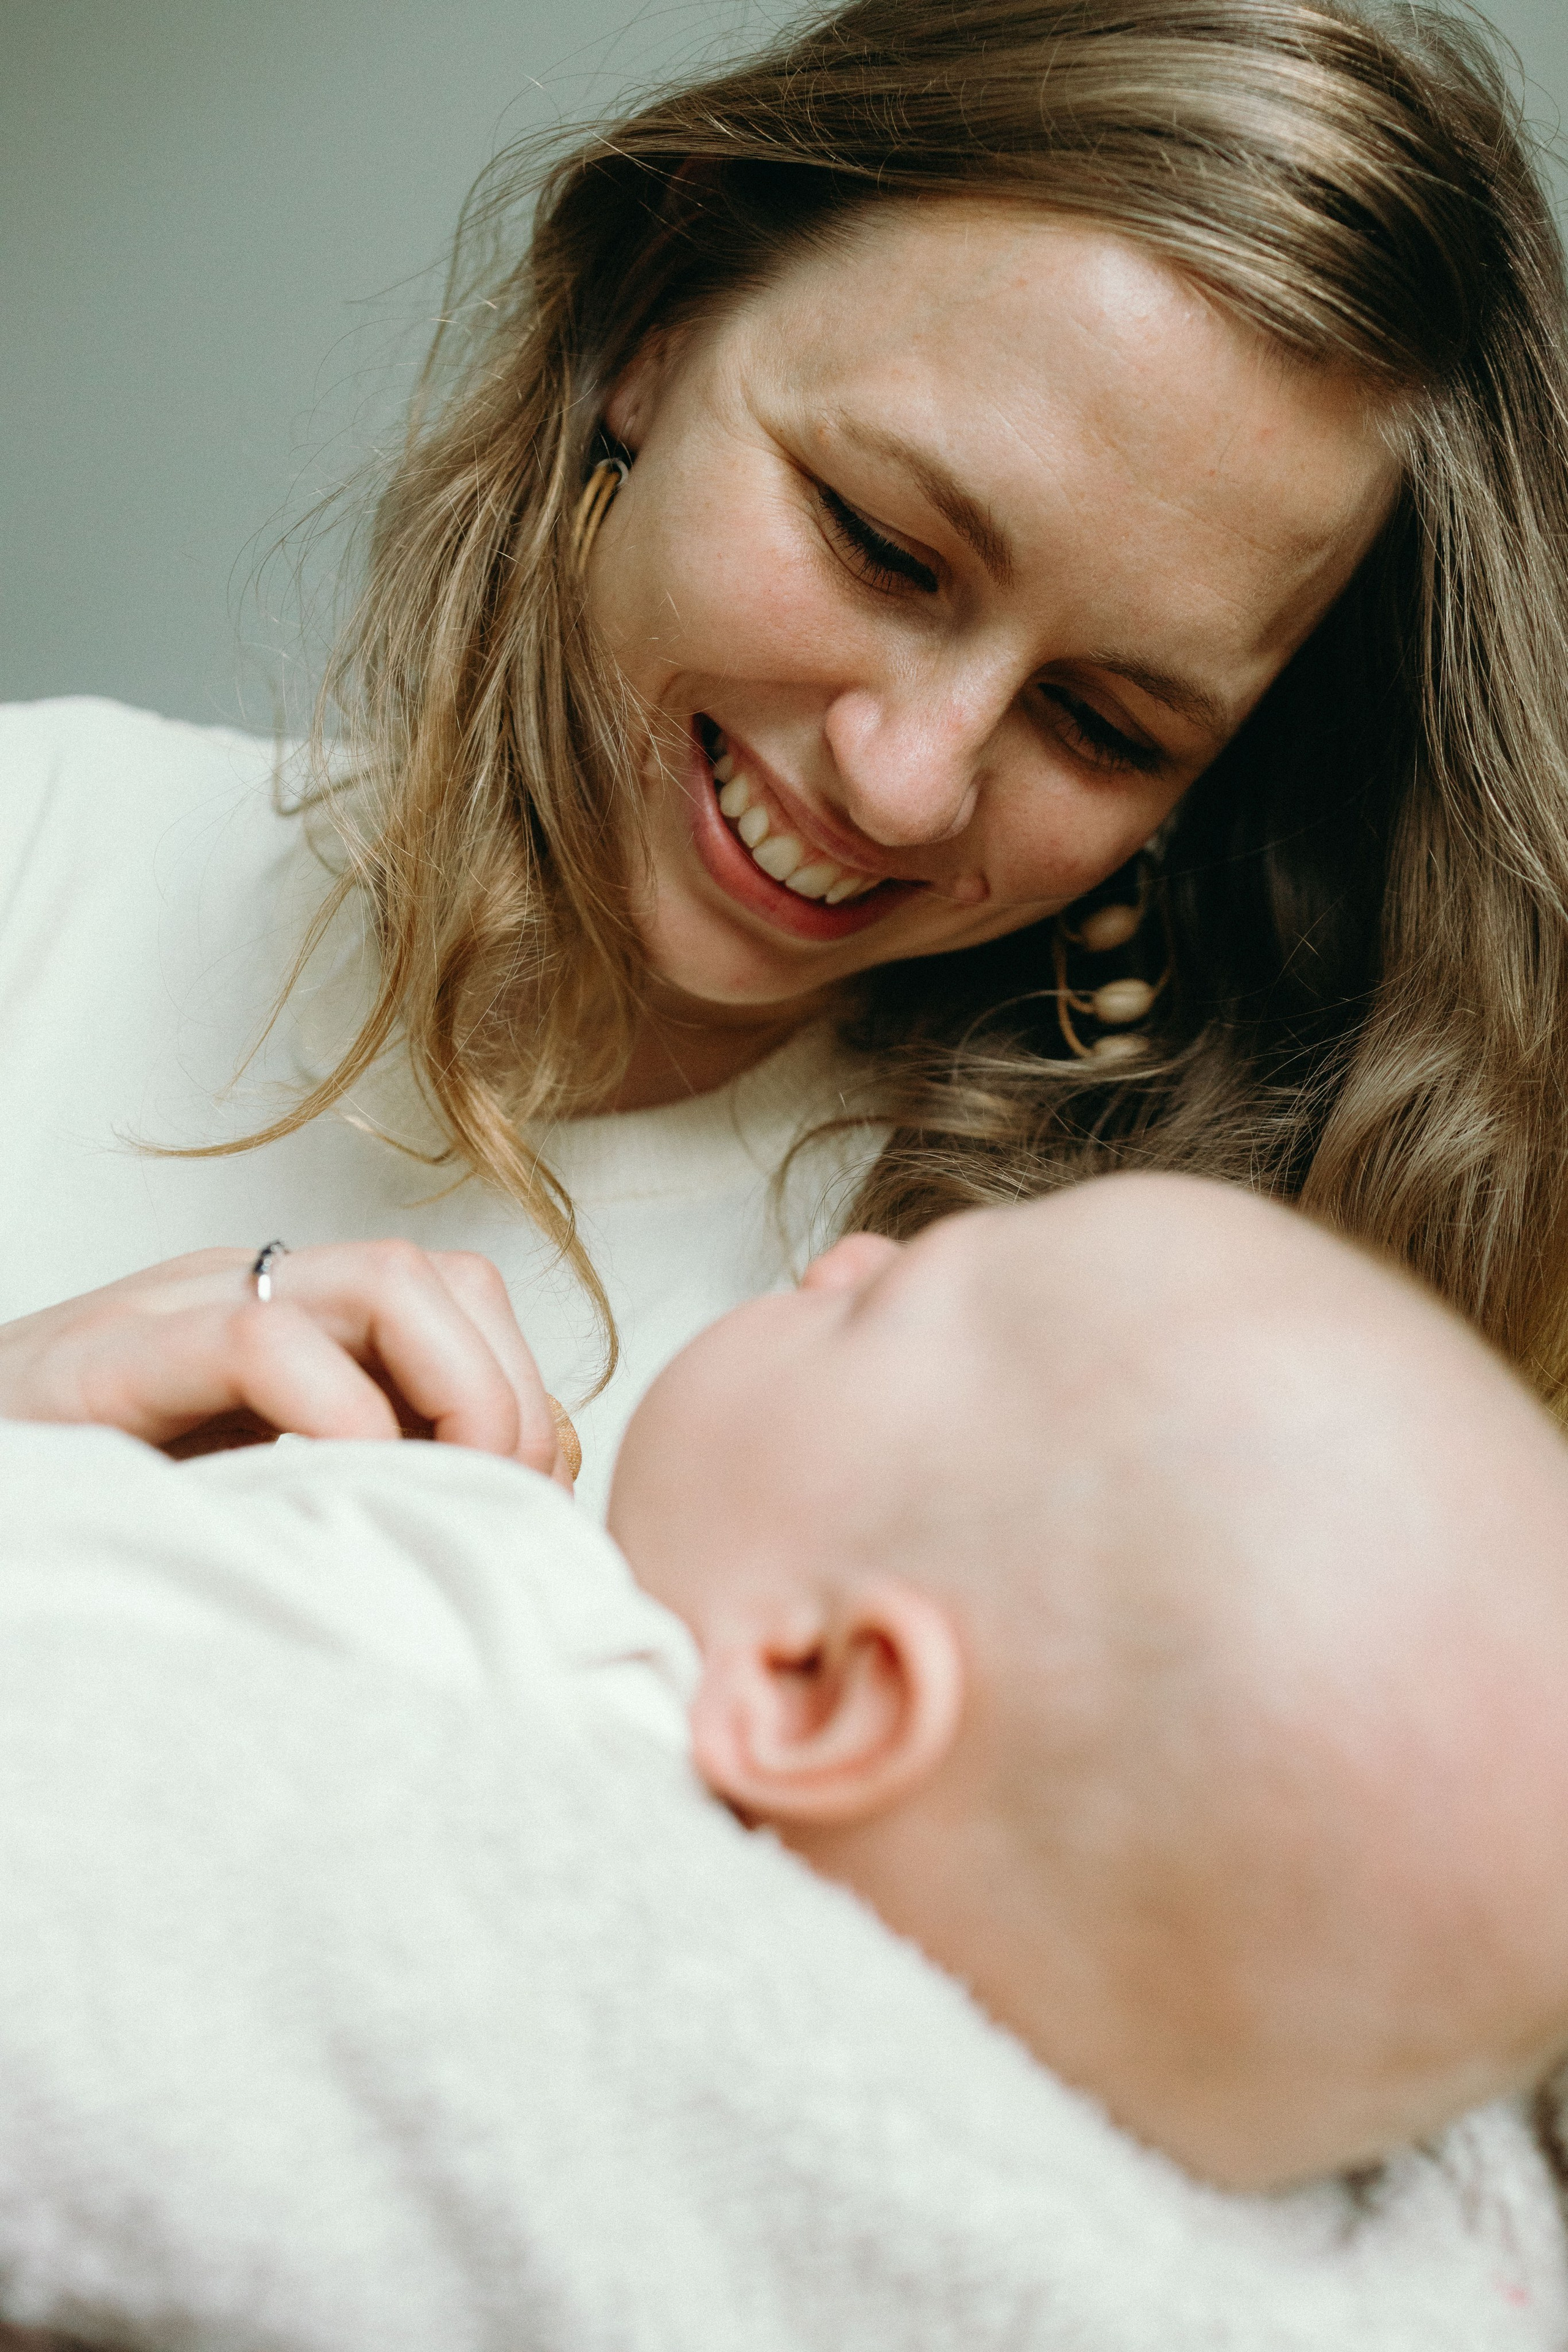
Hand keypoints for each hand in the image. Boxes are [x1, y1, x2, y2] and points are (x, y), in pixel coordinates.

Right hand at [0, 1242, 574, 1484]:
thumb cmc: (87, 1533)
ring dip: (456, 1397)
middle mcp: (232, 1301)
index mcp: (278, 1330)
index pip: (455, 1301)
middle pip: (442, 1278)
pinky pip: (259, 1342)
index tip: (524, 1508)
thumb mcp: (247, 1506)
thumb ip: (356, 1492)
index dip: (523, 1395)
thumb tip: (506, 1527)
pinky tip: (342, 1495)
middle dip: (508, 1397)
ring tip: (442, 1502)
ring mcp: (164, 1322)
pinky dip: (339, 1416)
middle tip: (502, 1512)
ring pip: (385, 1281)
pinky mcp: (95, 1372)